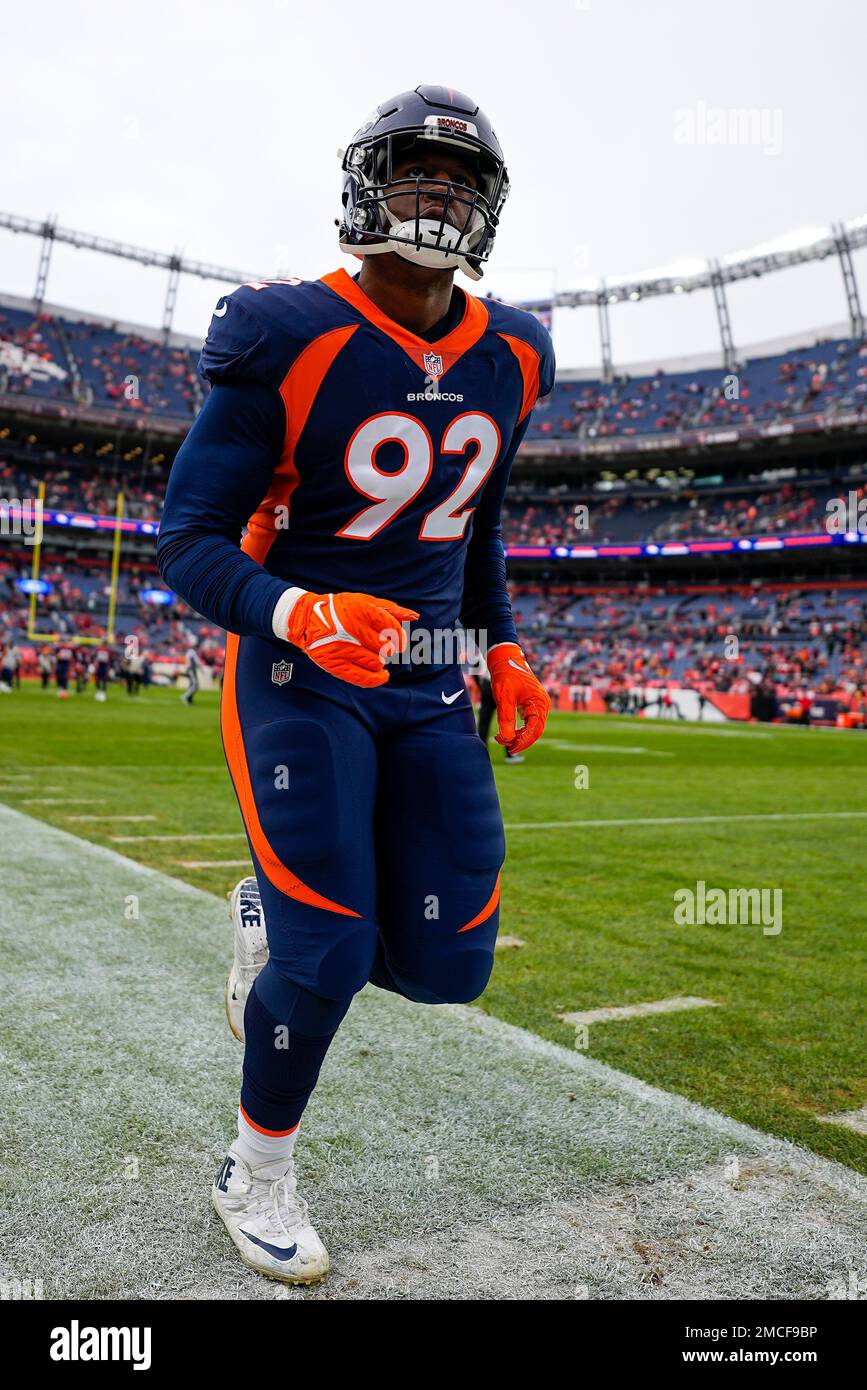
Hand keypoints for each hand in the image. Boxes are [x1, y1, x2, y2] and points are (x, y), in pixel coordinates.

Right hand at [283, 590, 418, 687]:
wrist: (307, 620)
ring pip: (377, 663)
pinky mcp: (335, 665)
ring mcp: (342, 648)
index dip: (400, 636)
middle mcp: (350, 629)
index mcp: (359, 610)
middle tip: (381, 646)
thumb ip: (390, 610)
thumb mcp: (364, 602)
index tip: (398, 639)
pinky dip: (378, 678)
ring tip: (372, 654)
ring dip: (380, 660)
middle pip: (386, 647)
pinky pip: (364, 679)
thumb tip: (414, 616)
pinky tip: (382, 674)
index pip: (392, 627)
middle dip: (388, 647)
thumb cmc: (341, 610)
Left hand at [488, 643, 550, 753]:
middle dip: (521, 740)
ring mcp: (538, 704)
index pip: (535, 730)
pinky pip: (529, 721)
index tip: (510, 749)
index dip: (523, 742)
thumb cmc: (505, 675)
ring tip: (503, 738)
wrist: (504, 658)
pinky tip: (508, 731)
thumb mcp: (504, 698)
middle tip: (506, 746)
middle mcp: (542, 704)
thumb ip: (506, 719)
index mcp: (540, 703)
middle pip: (536, 731)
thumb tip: (507, 739)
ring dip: (520, 735)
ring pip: (532, 727)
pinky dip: (520, 728)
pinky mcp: (532, 703)